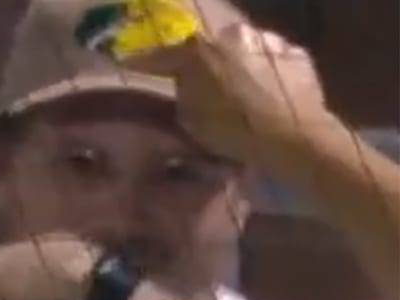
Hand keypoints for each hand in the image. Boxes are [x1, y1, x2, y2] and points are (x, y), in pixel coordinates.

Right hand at [121, 23, 332, 159]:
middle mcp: (231, 34)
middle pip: (208, 49)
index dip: (142, 63)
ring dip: (237, 65)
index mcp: (197, 50)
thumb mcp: (189, 119)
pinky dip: (267, 73)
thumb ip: (182, 94)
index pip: (160, 56)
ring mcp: (267, 41)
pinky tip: (268, 94)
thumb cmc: (233, 132)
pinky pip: (272, 61)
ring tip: (240, 91)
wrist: (293, 139)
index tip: (128, 64)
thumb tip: (185, 84)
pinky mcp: (296, 54)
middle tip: (200, 85)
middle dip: (201, 63)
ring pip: (242, 51)